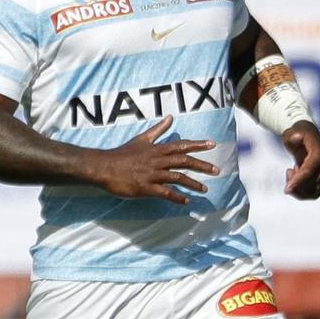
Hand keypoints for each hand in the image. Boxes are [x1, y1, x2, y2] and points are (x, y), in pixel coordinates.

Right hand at [85, 116, 220, 203]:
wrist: (103, 166)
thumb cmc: (122, 153)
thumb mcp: (142, 139)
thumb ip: (158, 130)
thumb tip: (170, 117)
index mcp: (157, 149)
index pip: (181, 145)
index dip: (197, 144)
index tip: (212, 144)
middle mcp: (157, 160)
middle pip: (184, 161)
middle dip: (202, 165)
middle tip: (216, 171)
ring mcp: (152, 174)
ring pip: (177, 178)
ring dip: (193, 184)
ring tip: (204, 189)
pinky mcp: (146, 187)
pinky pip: (165, 192)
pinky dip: (177, 197)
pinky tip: (186, 201)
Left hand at [278, 122, 319, 199]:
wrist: (308, 138)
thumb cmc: (297, 135)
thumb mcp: (291, 134)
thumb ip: (292, 138)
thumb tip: (297, 136)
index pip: (308, 172)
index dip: (297, 181)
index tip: (286, 190)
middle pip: (310, 185)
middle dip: (295, 184)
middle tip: (289, 170)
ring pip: (312, 194)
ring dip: (297, 189)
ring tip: (294, 172)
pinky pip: (312, 195)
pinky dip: (301, 192)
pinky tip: (296, 179)